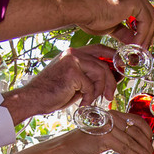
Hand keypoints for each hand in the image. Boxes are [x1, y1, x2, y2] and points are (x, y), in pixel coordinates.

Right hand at [4, 45, 120, 122]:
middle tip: (110, 96)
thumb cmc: (51, 93)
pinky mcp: (72, 72)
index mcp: (72, 53)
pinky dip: (89, 98)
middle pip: (103, 63)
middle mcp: (73, 53)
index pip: (99, 49)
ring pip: (100, 73)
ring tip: (93, 101)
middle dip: (111, 81)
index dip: (112, 57)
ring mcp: (72, 60)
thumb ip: (88, 77)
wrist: (33, 99)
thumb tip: (108, 81)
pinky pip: (91, 86)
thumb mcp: (73, 82)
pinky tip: (82, 104)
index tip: (121, 68)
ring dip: (99, 90)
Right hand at [62, 110, 152, 153]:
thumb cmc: (89, 140)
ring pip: (132, 141)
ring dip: (142, 152)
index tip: (151, 143)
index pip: (137, 121)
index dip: (148, 132)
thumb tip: (137, 141)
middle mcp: (112, 117)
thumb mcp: (107, 131)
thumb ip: (121, 133)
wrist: (71, 145)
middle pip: (137, 131)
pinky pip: (124, 148)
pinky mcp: (104, 137)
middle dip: (147, 145)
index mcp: (115, 114)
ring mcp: (108, 126)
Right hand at [75, 0, 153, 45]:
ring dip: (146, 37)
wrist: (79, 10)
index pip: (142, 13)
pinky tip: (135, 44)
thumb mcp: (112, 27)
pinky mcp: (134, 1)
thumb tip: (133, 42)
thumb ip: (125, 33)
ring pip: (150, 19)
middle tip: (143, 49)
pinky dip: (142, 35)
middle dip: (148, 35)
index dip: (143, 31)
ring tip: (138, 50)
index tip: (140, 44)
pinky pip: (146, 22)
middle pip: (149, 15)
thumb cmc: (88, 15)